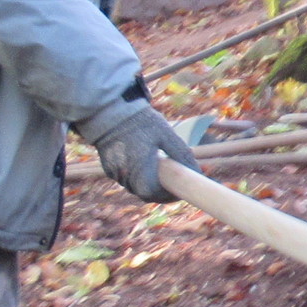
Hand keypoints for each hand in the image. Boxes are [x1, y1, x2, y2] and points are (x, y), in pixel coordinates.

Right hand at [81, 99, 197, 200]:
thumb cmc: (141, 122)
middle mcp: (125, 176)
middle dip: (161, 193)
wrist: (110, 110)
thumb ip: (182, 155)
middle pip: (145, 194)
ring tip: (161, 174)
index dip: (169, 195)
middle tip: (174, 185)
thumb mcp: (167, 136)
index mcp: (140, 171)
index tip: (181, 190)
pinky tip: (144, 166)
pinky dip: (137, 178)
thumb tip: (198, 172)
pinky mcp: (108, 168)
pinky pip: (126, 179)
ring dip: (149, 186)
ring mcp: (114, 173)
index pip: (156, 194)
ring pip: (135, 188)